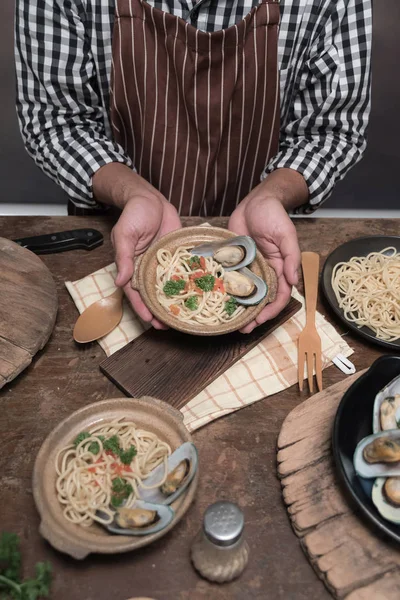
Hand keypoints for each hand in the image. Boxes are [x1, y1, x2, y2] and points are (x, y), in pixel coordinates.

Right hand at [111, 193, 181, 328]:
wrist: (150, 198)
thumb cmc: (134, 213)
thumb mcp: (125, 234)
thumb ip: (124, 258)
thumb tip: (119, 282)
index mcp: (132, 266)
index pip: (135, 292)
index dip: (142, 308)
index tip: (150, 322)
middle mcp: (147, 268)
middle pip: (152, 294)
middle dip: (159, 311)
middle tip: (168, 326)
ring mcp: (162, 263)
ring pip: (168, 286)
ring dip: (174, 301)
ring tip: (182, 316)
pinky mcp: (176, 255)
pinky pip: (182, 271)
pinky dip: (187, 282)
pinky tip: (196, 292)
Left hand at [228, 193, 299, 332]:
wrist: (256, 200)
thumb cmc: (274, 216)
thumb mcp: (286, 235)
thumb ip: (291, 258)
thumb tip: (294, 280)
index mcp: (278, 269)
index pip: (279, 296)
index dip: (271, 310)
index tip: (260, 321)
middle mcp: (263, 272)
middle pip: (260, 299)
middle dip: (253, 316)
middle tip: (242, 329)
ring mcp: (247, 268)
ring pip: (243, 293)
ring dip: (237, 308)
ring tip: (228, 321)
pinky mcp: (233, 261)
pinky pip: (229, 278)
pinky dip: (224, 290)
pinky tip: (216, 299)